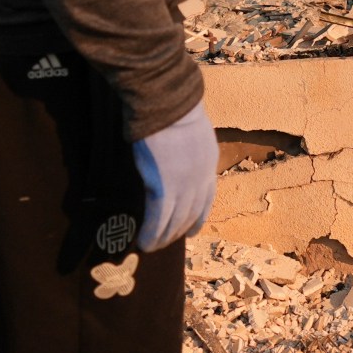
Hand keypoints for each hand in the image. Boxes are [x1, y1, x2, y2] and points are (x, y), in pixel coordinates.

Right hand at [133, 101, 218, 251]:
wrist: (169, 106)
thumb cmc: (175, 111)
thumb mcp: (194, 134)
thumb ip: (188, 153)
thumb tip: (176, 161)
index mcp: (209, 165)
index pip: (207, 199)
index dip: (198, 217)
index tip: (192, 230)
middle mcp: (201, 181)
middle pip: (191, 214)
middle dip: (179, 231)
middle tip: (166, 242)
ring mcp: (183, 187)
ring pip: (175, 221)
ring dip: (164, 237)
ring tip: (153, 247)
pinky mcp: (163, 189)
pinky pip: (158, 219)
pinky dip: (152, 234)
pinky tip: (144, 243)